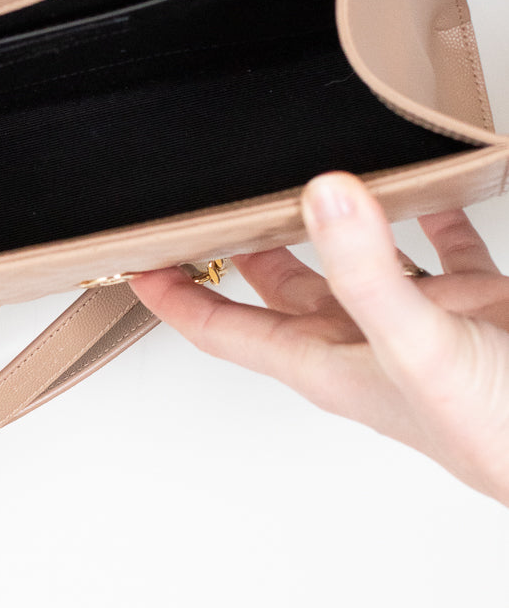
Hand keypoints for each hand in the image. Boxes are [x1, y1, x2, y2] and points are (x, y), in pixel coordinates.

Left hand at [129, 173, 508, 507]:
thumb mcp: (421, 349)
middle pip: (284, 288)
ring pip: (359, 259)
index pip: (229, 329)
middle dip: (245, 245)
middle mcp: (371, 342)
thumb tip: (322, 196)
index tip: (135, 259)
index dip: (178, 297)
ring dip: (332, 220)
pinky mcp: (479, 306)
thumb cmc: (506, 440)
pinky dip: (430, 209)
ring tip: (306, 168)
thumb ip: (369, 273)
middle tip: (213, 196)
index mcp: (334, 364)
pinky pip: (444, 243)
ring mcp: (424, 323)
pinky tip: (425, 175)